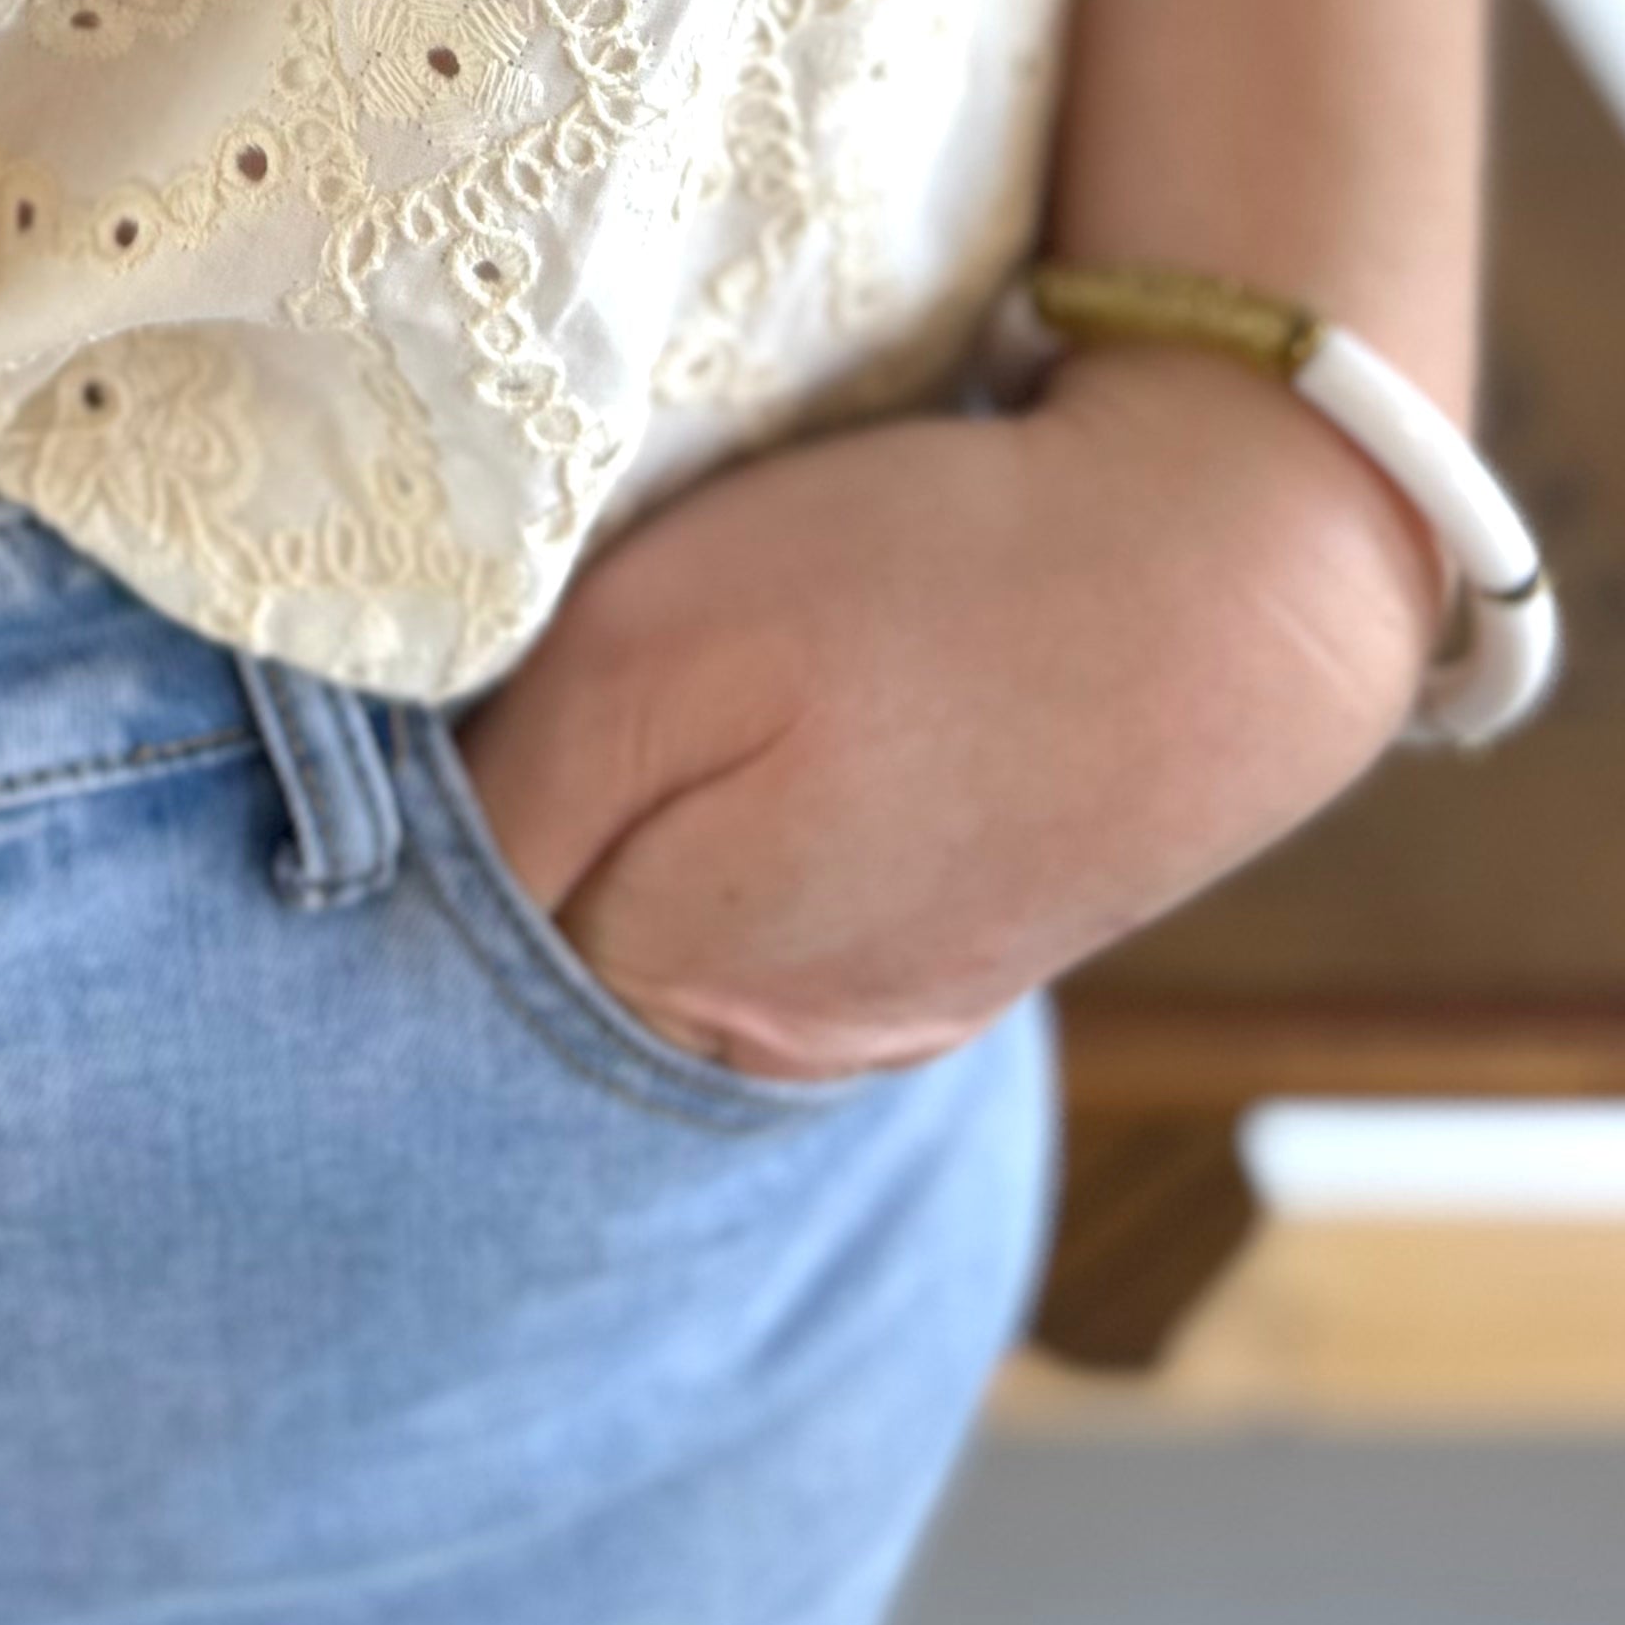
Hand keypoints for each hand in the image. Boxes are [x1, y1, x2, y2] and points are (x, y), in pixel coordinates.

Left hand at [454, 346, 1444, 1083]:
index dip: (430, 792)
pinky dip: (769, 856)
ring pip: (679, 948)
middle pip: (565, 948)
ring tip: (698, 706)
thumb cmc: (915, 582)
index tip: (434, 686)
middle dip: (534, 837)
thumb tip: (405, 876)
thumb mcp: (651, 640)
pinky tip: (804, 757)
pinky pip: (797, 938)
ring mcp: (869, 1021)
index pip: (460, 916)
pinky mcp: (956, 970)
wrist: (1218, 590)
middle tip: (562, 679)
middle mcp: (757, 1042)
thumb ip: (514, 788)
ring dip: (656, 846)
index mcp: (659, 967)